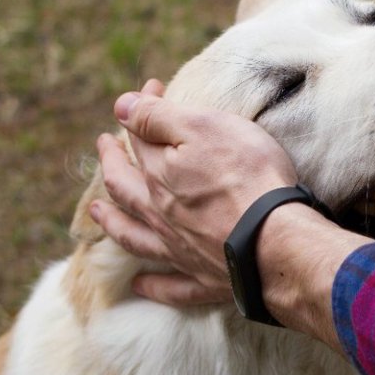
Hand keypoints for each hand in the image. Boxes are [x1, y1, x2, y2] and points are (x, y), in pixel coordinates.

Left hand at [91, 79, 296, 304]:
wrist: (277, 240)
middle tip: (104, 147)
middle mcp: (161, 214)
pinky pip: (171, 287)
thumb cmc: (247, 176)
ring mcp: (180, 249)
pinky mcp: (204, 278)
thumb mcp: (203, 128)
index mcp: (160, 176)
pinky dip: (153, 286)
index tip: (151, 87)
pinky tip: (139, 286)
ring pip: (135, 236)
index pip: (140, 137)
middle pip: (126, 188)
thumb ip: (157, 118)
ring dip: (114, 223)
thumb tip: (120, 106)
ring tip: (97, 214)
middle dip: (112, 163)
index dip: (139, 111)